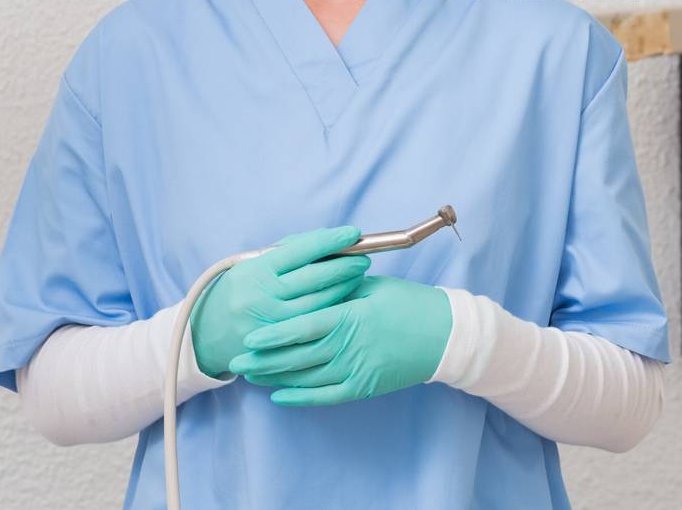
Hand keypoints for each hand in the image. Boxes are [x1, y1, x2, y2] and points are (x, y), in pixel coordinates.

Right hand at [189, 225, 369, 377]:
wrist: (207, 334)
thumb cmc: (241, 291)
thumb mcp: (256, 266)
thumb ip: (290, 253)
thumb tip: (330, 238)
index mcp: (256, 271)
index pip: (300, 251)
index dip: (330, 241)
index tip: (353, 233)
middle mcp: (261, 297)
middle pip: (314, 278)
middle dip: (344, 265)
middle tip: (363, 257)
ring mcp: (270, 323)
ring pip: (318, 303)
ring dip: (343, 287)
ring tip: (358, 275)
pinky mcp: (278, 345)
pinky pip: (313, 326)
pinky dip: (332, 310)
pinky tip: (345, 300)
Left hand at [228, 275, 453, 405]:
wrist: (444, 335)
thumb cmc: (410, 304)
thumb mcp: (374, 287)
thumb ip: (340, 288)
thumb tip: (308, 284)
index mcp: (351, 316)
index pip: (303, 327)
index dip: (274, 334)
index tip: (250, 337)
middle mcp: (350, 345)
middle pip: (298, 356)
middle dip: (264, 360)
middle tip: (238, 361)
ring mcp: (357, 369)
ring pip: (307, 378)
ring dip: (276, 378)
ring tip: (252, 376)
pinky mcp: (364, 387)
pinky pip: (325, 397)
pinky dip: (301, 398)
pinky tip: (280, 396)